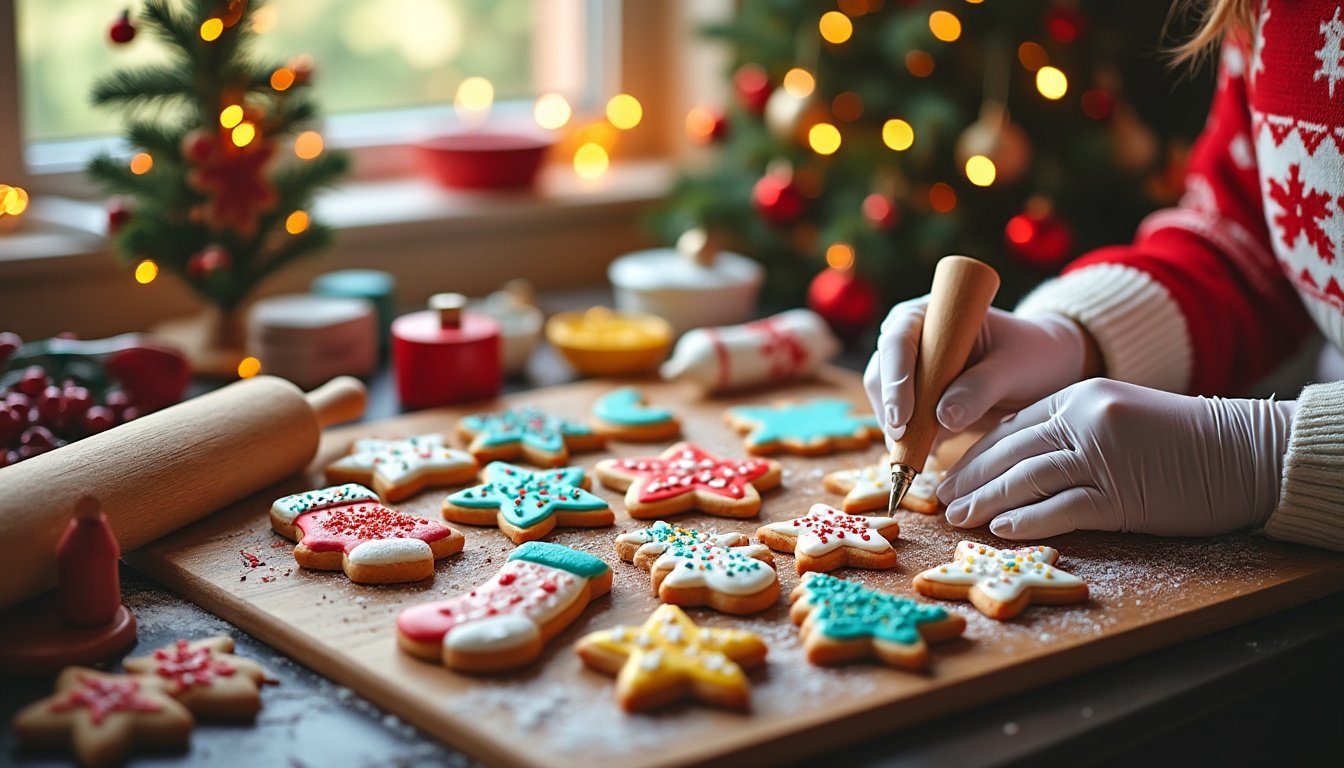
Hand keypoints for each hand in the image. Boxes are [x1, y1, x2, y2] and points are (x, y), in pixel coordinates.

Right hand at [863, 300, 1088, 444]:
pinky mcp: (918, 403)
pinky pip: (902, 425)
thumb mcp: (1014, 367)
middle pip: (883, 374)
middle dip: (890, 410)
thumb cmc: (1031, 356)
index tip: (902, 415)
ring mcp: (912, 373)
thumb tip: (943, 416)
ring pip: (886, 403)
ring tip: (917, 457)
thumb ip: (981, 387)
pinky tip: (924, 458)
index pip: (899, 340)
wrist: (1043, 371)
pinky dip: (909, 444)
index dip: (895, 377)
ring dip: (897, 431)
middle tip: (904, 444)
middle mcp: (913, 341)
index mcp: (932, 316)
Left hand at [938, 379, 1295, 538]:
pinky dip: (1027, 520)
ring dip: (985, 501)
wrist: (1245, 453)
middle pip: (1010, 452)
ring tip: (957, 518)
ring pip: (1026, 479)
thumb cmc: (1182, 440)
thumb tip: (1016, 462)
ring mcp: (1102, 458)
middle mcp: (1085, 421)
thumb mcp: (1118, 416)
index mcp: (1079, 397)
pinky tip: (1001, 530)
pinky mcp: (1122, 495)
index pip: (1012, 427)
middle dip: (970, 478)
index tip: (950, 473)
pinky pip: (1062, 508)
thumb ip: (1069, 430)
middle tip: (939, 500)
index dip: (976, 453)